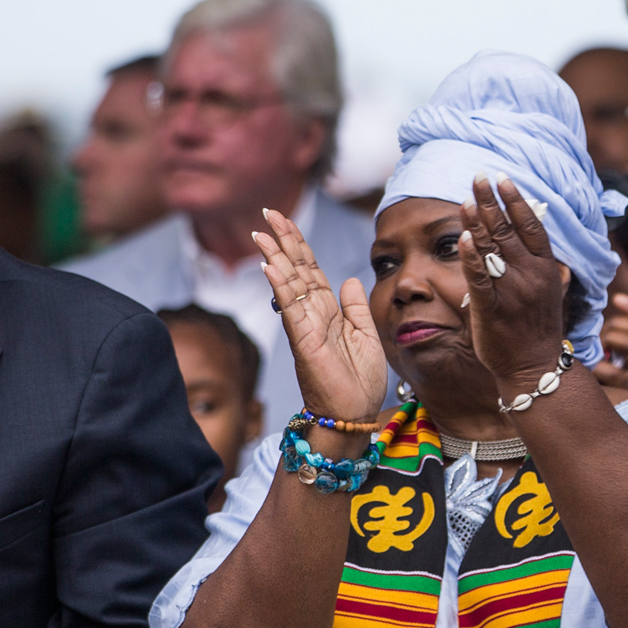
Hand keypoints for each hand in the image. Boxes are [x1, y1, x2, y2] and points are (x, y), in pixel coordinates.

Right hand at [253, 207, 385, 422]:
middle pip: (296, 269)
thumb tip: (348, 279)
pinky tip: (270, 267)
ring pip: (289, 284)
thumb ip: (356, 306)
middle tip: (268, 213)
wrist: (355, 414)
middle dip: (283, 240)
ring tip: (261, 233)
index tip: (285, 220)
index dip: (299, 244)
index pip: (311, 270)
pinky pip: (291, 309)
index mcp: (329, 311)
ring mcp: (306, 326)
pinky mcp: (304, 341)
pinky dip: (281, 287)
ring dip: (276, 257)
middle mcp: (314, 314)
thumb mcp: (367, 335)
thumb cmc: (361, 381)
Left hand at [458, 176, 570, 395]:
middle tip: (478, 176)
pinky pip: (479, 279)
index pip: (531, 226)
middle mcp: (531, 276)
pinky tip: (463, 238)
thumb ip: (545, 270)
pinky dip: (471, 258)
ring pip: (492, 249)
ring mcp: (511, 292)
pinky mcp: (491, 309)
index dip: (516, 200)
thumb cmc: (538, 331)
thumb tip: (550, 251)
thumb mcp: (549, 294)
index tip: (503, 179)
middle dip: (492, 201)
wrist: (536, 368)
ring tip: (467, 197)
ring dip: (478, 221)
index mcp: (546, 269)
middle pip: (508, 230)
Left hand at [591, 292, 627, 394]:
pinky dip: (600, 367)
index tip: (617, 299)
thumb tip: (617, 302)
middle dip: (619, 325)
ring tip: (599, 351)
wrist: (617, 432)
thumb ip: (627, 339)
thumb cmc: (618, 391)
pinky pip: (615, 372)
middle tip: (601, 335)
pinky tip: (592, 368)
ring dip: (611, 340)